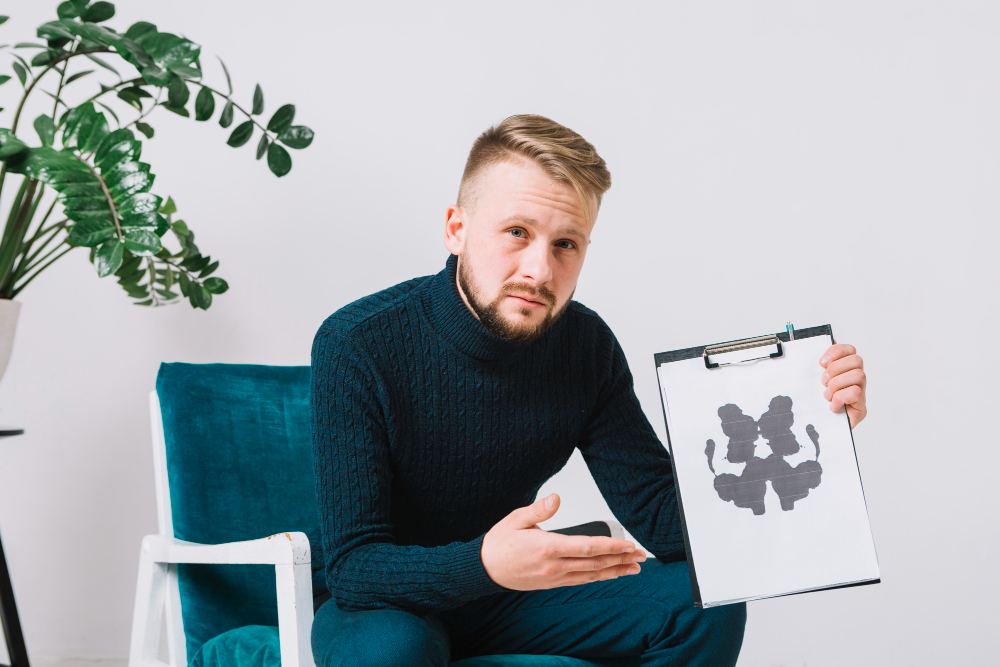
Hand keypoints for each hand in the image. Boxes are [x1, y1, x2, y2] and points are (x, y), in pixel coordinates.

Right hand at [480, 493, 645, 590]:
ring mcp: (554, 578)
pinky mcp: (552, 583)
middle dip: (621, 560)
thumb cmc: (499, 543)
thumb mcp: (515, 519)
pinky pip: (581, 580)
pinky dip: (599, 577)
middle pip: (595, 564)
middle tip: (641, 556)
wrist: (483, 570)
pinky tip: (609, 574)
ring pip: (591, 575)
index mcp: (547, 547)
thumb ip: (538, 510)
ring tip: (634, 568)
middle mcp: (554, 566)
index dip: (611, 547)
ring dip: (615, 571)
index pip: (587, 548)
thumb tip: (556, 499)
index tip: (629, 545)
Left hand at [819, 343, 866, 427]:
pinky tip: (832, 406)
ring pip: (859, 375)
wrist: (820, 430)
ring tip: (826, 395)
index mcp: (845, 369)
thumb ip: (817, 367)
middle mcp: (856, 379)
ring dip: (838, 384)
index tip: (821, 362)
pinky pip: (856, 393)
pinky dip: (840, 398)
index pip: (850, 350)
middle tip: (822, 382)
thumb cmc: (816, 404)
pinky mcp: (861, 407)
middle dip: (835, 369)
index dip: (836, 351)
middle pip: (856, 360)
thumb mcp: (813, 383)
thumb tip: (817, 347)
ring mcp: (861, 392)